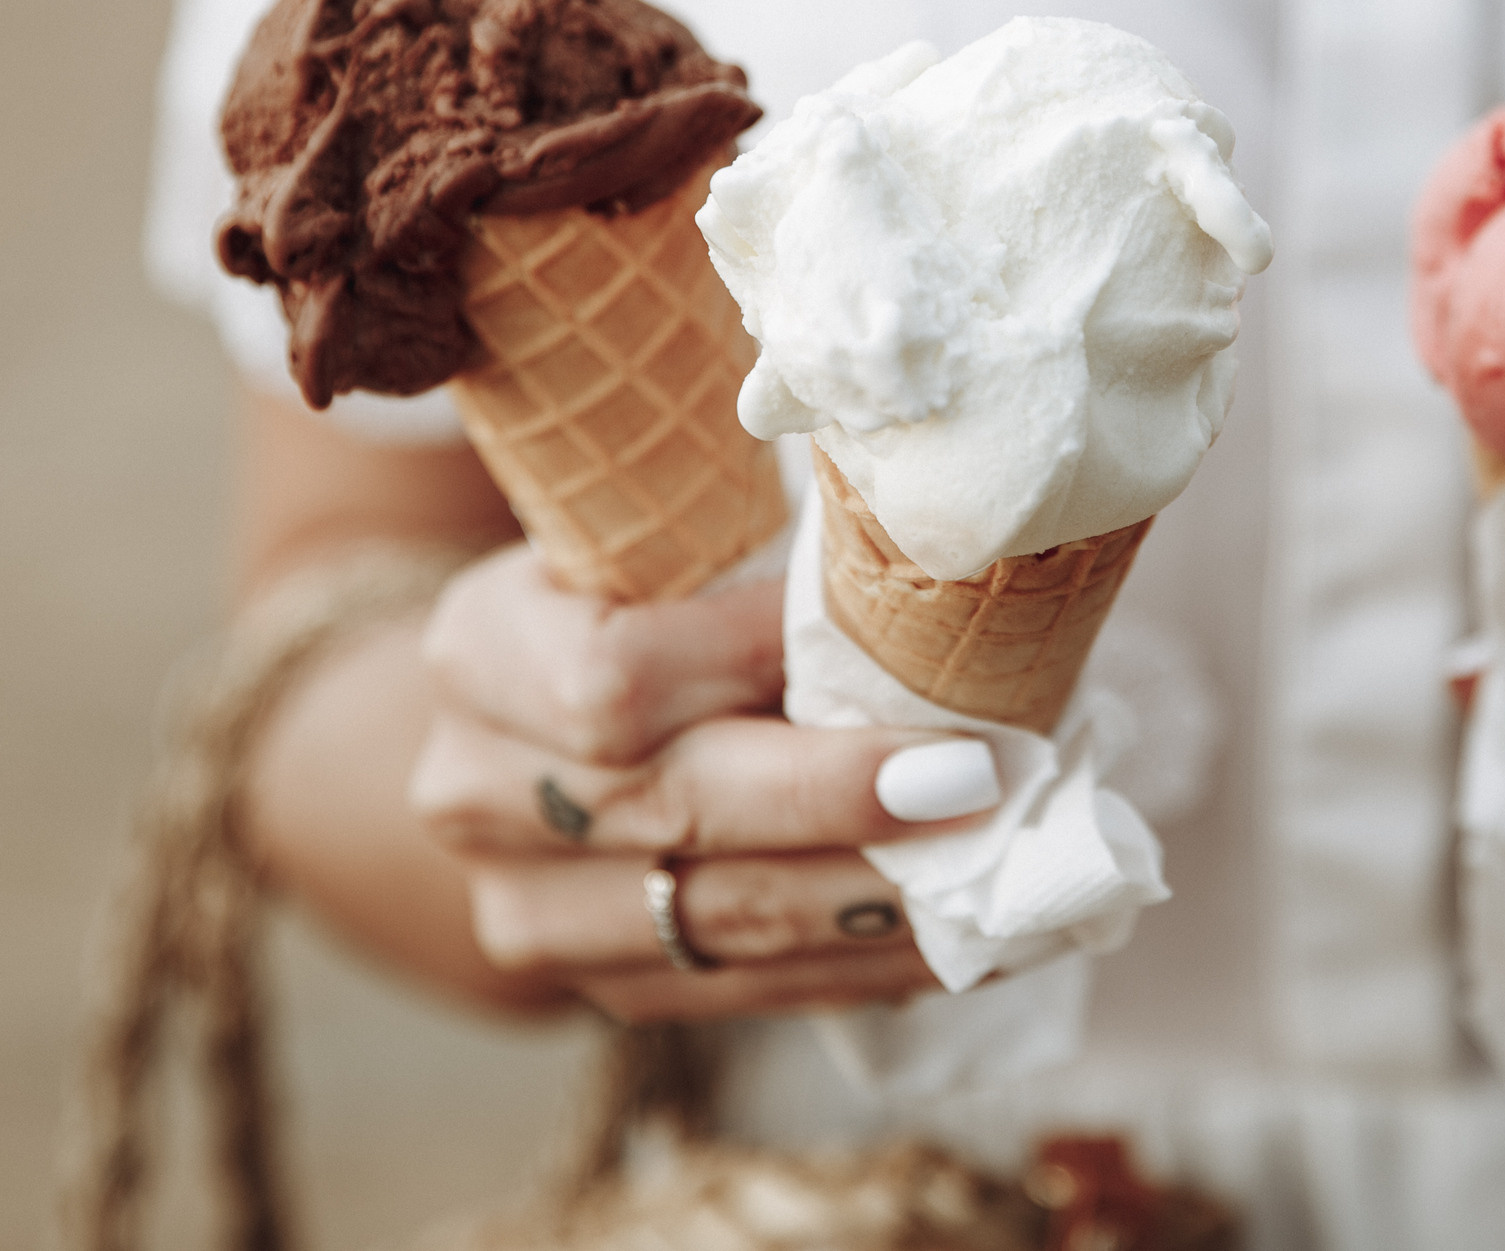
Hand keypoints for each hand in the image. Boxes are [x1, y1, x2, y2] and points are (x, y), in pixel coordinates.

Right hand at [410, 545, 995, 1020]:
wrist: (538, 730)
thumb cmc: (641, 596)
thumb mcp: (665, 543)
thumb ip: (758, 553)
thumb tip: (931, 575)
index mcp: (481, 647)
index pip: (615, 677)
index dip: (757, 665)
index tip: (894, 651)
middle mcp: (477, 791)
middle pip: (677, 809)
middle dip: (841, 799)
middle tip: (980, 776)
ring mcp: (530, 909)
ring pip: (723, 921)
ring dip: (876, 899)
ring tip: (1000, 861)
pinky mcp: (608, 986)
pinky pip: (754, 989)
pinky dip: (868, 961)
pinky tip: (962, 931)